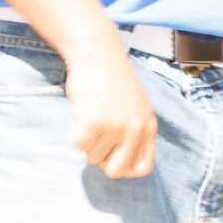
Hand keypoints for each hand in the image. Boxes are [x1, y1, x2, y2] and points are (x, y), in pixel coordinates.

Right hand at [64, 45, 157, 178]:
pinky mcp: (95, 121)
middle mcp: (136, 129)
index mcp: (148, 127)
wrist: (97, 53)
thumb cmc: (110, 79)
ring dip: (86, 142)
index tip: (112, 157)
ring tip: (87, 118)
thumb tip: (120, 165)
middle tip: (95, 140)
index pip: (143, 168)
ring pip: (93, 157)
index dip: (124, 168)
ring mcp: (116, 126)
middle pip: (115, 170)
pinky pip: (78, 145)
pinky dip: (73, 136)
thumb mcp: (135, 107)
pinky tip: (79, 117)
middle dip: (101, 160)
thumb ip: (134, 132)